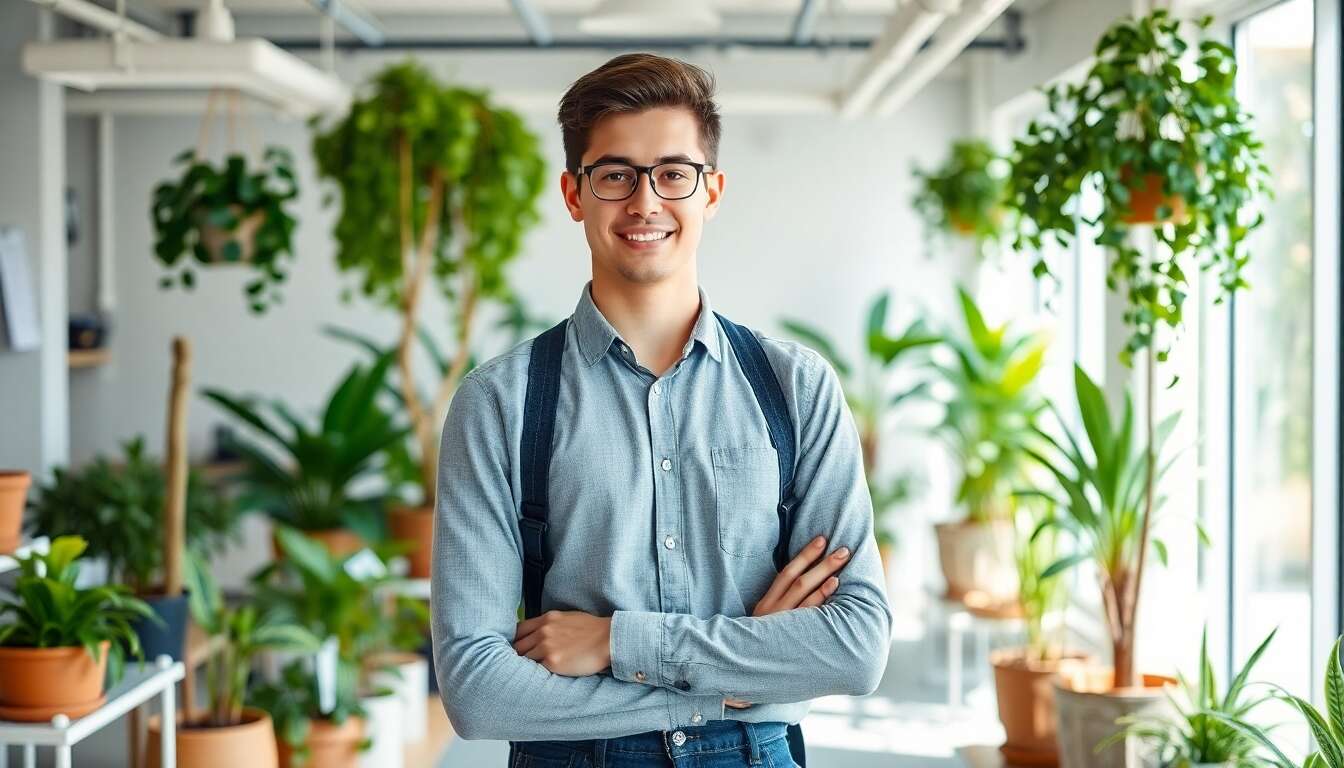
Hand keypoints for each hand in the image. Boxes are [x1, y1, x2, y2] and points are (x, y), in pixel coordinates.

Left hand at [512, 610, 611, 676]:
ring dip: (527, 665)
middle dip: (519, 654)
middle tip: (522, 663)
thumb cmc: (592, 630)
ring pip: (524, 658)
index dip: (517, 640)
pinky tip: (540, 675)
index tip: (520, 648)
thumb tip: (538, 633)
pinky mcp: (553, 662)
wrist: (609, 639)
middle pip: (518, 645)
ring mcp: (546, 646)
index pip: (518, 630)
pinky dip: (536, 673)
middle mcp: (543, 631)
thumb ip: (550, 624)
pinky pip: (535, 669)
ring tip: (530, 672)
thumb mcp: (567, 618)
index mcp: (547, 619)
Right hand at [725, 535, 850, 708]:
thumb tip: (802, 586)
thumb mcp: (764, 621)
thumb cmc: (759, 644)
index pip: (786, 572)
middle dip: (821, 562)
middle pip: (799, 580)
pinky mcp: (790, 636)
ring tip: (841, 563)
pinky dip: (821, 598)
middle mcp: (773, 610)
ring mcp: (781, 623)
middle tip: (843, 549)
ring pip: (804, 593)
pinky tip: (834, 586)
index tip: (821, 540)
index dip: (804, 555)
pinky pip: (808, 614)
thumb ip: (780, 605)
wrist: (740, 670)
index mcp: (766, 603)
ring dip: (825, 576)